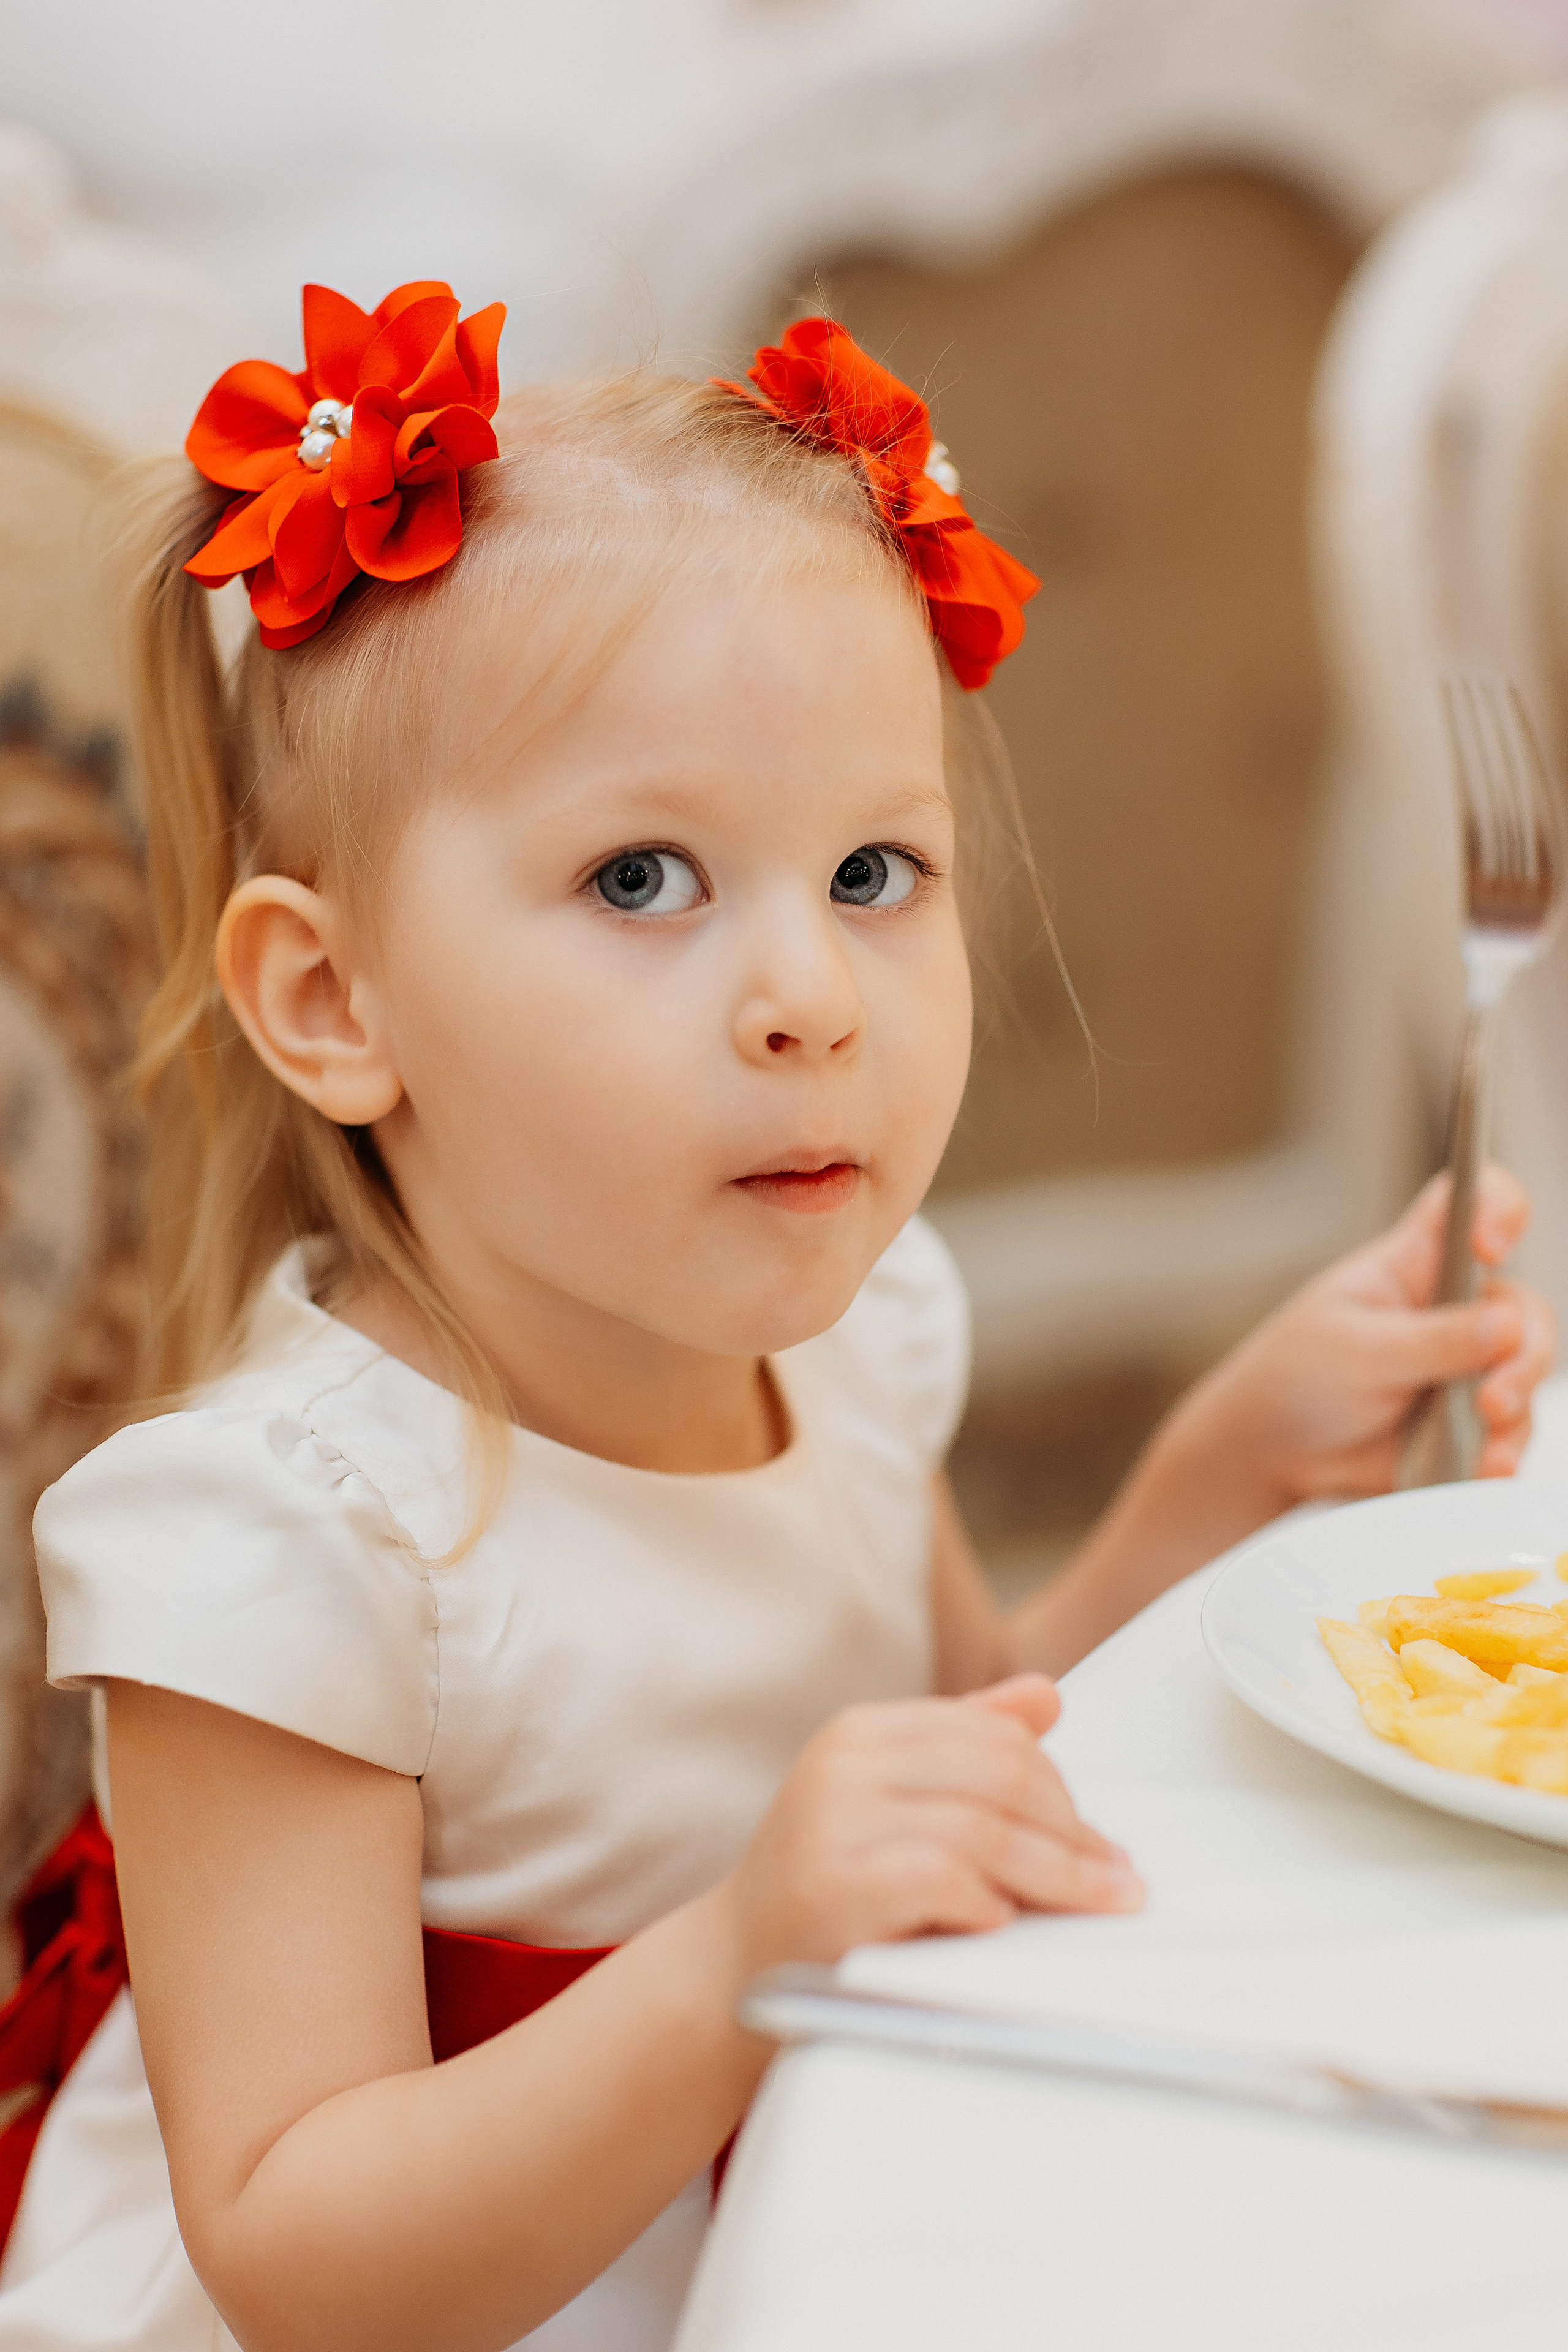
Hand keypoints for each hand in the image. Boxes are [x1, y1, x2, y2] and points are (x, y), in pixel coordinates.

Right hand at [718, 1675, 1141, 1977]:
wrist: (731, 1967)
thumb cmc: (820, 1888)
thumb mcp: (891, 1799)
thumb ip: (965, 1747)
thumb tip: (1046, 1697)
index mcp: (863, 1732)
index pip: (992, 1735)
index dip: (1063, 1787)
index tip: (1103, 1842)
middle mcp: (846, 1762)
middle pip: (1000, 1774)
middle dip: (1074, 1832)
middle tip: (1116, 1879)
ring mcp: (835, 1820)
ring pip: (985, 1828)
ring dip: (1057, 1876)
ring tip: (1094, 1906)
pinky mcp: (835, 1885)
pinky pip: (941, 1879)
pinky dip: (987, 1903)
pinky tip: (1004, 1923)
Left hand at [1182, 1164, 1554, 1507]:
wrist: (1276, 1451)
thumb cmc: (1300, 1375)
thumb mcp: (1356, 1350)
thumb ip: (1430, 1340)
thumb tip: (1508, 1326)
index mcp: (1415, 1261)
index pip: (1472, 1201)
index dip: (1496, 1208)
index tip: (1489, 1245)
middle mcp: (1455, 1305)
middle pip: (1522, 1306)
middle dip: (1523, 1351)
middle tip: (1491, 1398)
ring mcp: (1469, 1363)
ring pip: (1527, 1370)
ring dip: (1517, 1406)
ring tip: (1487, 1444)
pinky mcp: (1473, 1419)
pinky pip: (1512, 1430)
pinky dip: (1505, 1450)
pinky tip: (1486, 1470)